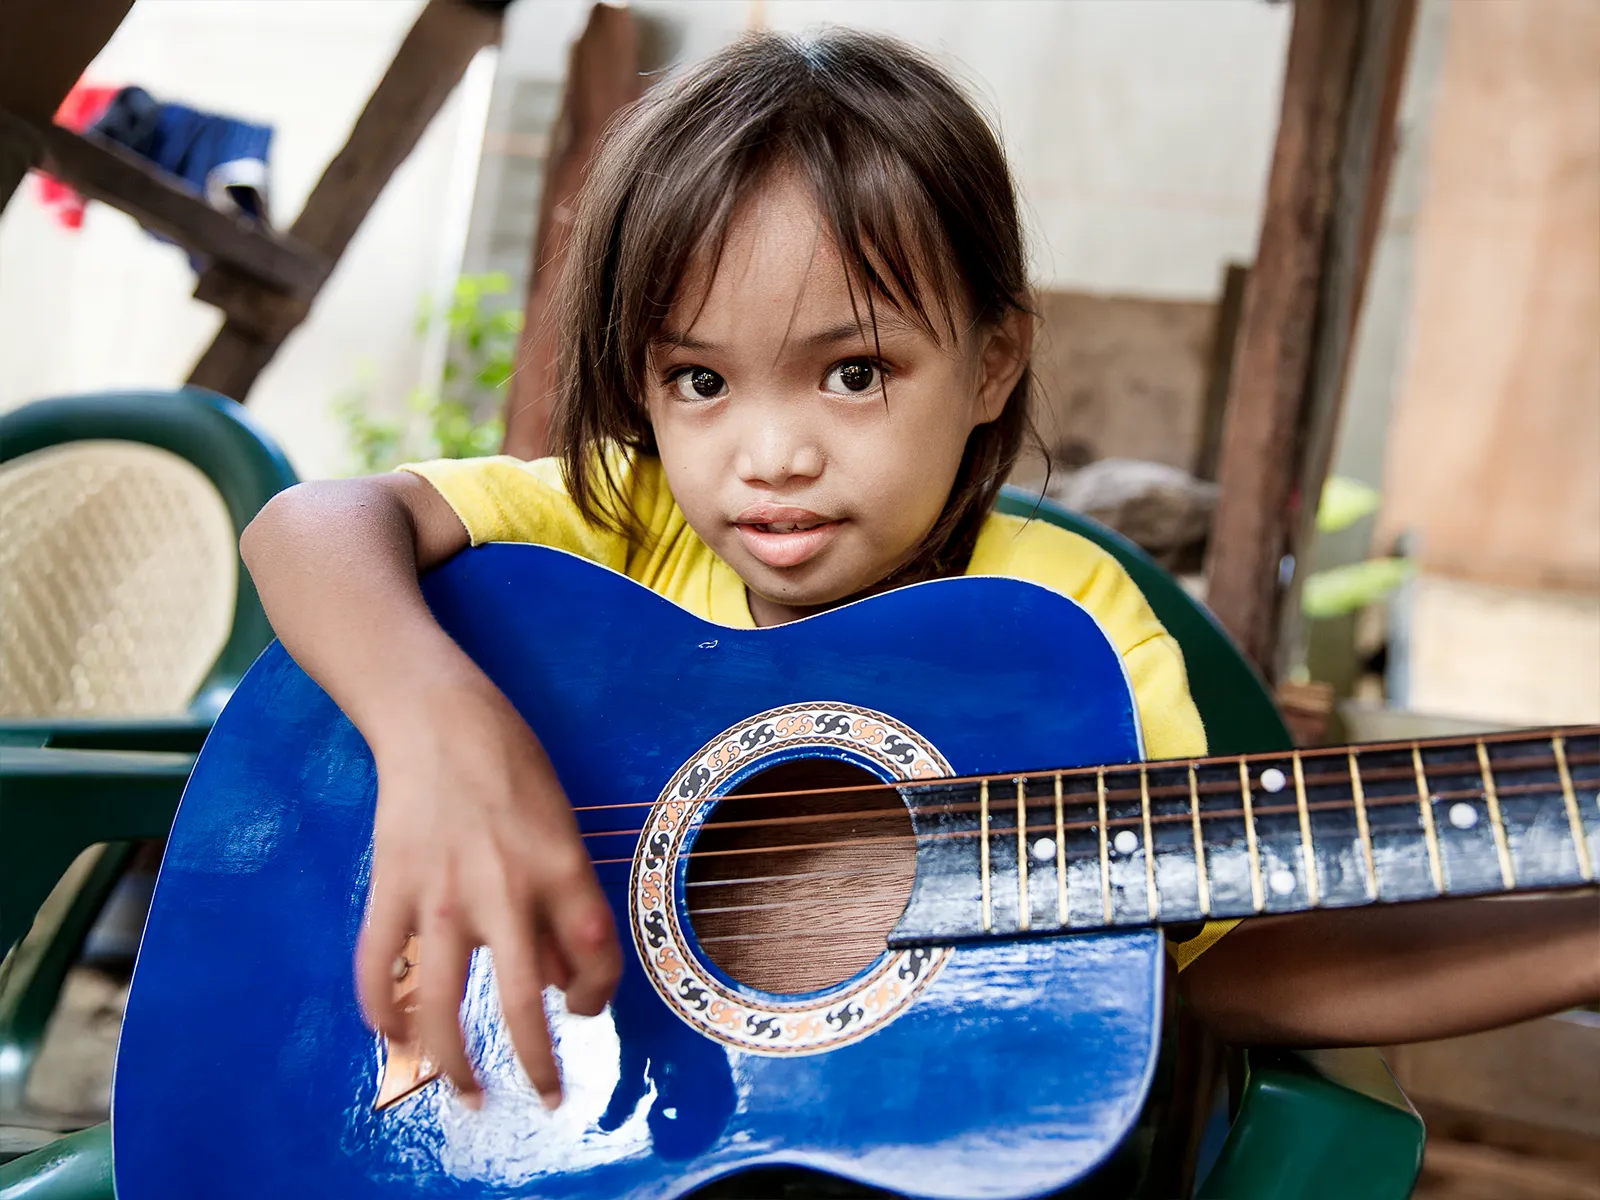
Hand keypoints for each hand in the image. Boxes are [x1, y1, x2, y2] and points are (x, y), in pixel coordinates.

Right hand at [355, 670, 621, 1108]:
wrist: (437, 715)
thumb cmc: (510, 764)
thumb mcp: (560, 823)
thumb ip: (560, 898)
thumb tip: (555, 976)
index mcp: (561, 866)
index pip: (595, 955)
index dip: (597, 995)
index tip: (584, 1009)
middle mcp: (504, 888)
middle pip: (522, 1002)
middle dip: (539, 1063)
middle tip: (546, 1099)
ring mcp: (441, 892)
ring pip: (441, 1002)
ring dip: (454, 1061)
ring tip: (466, 1093)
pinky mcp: (391, 887)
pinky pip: (378, 967)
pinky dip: (380, 1012)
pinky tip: (392, 1039)